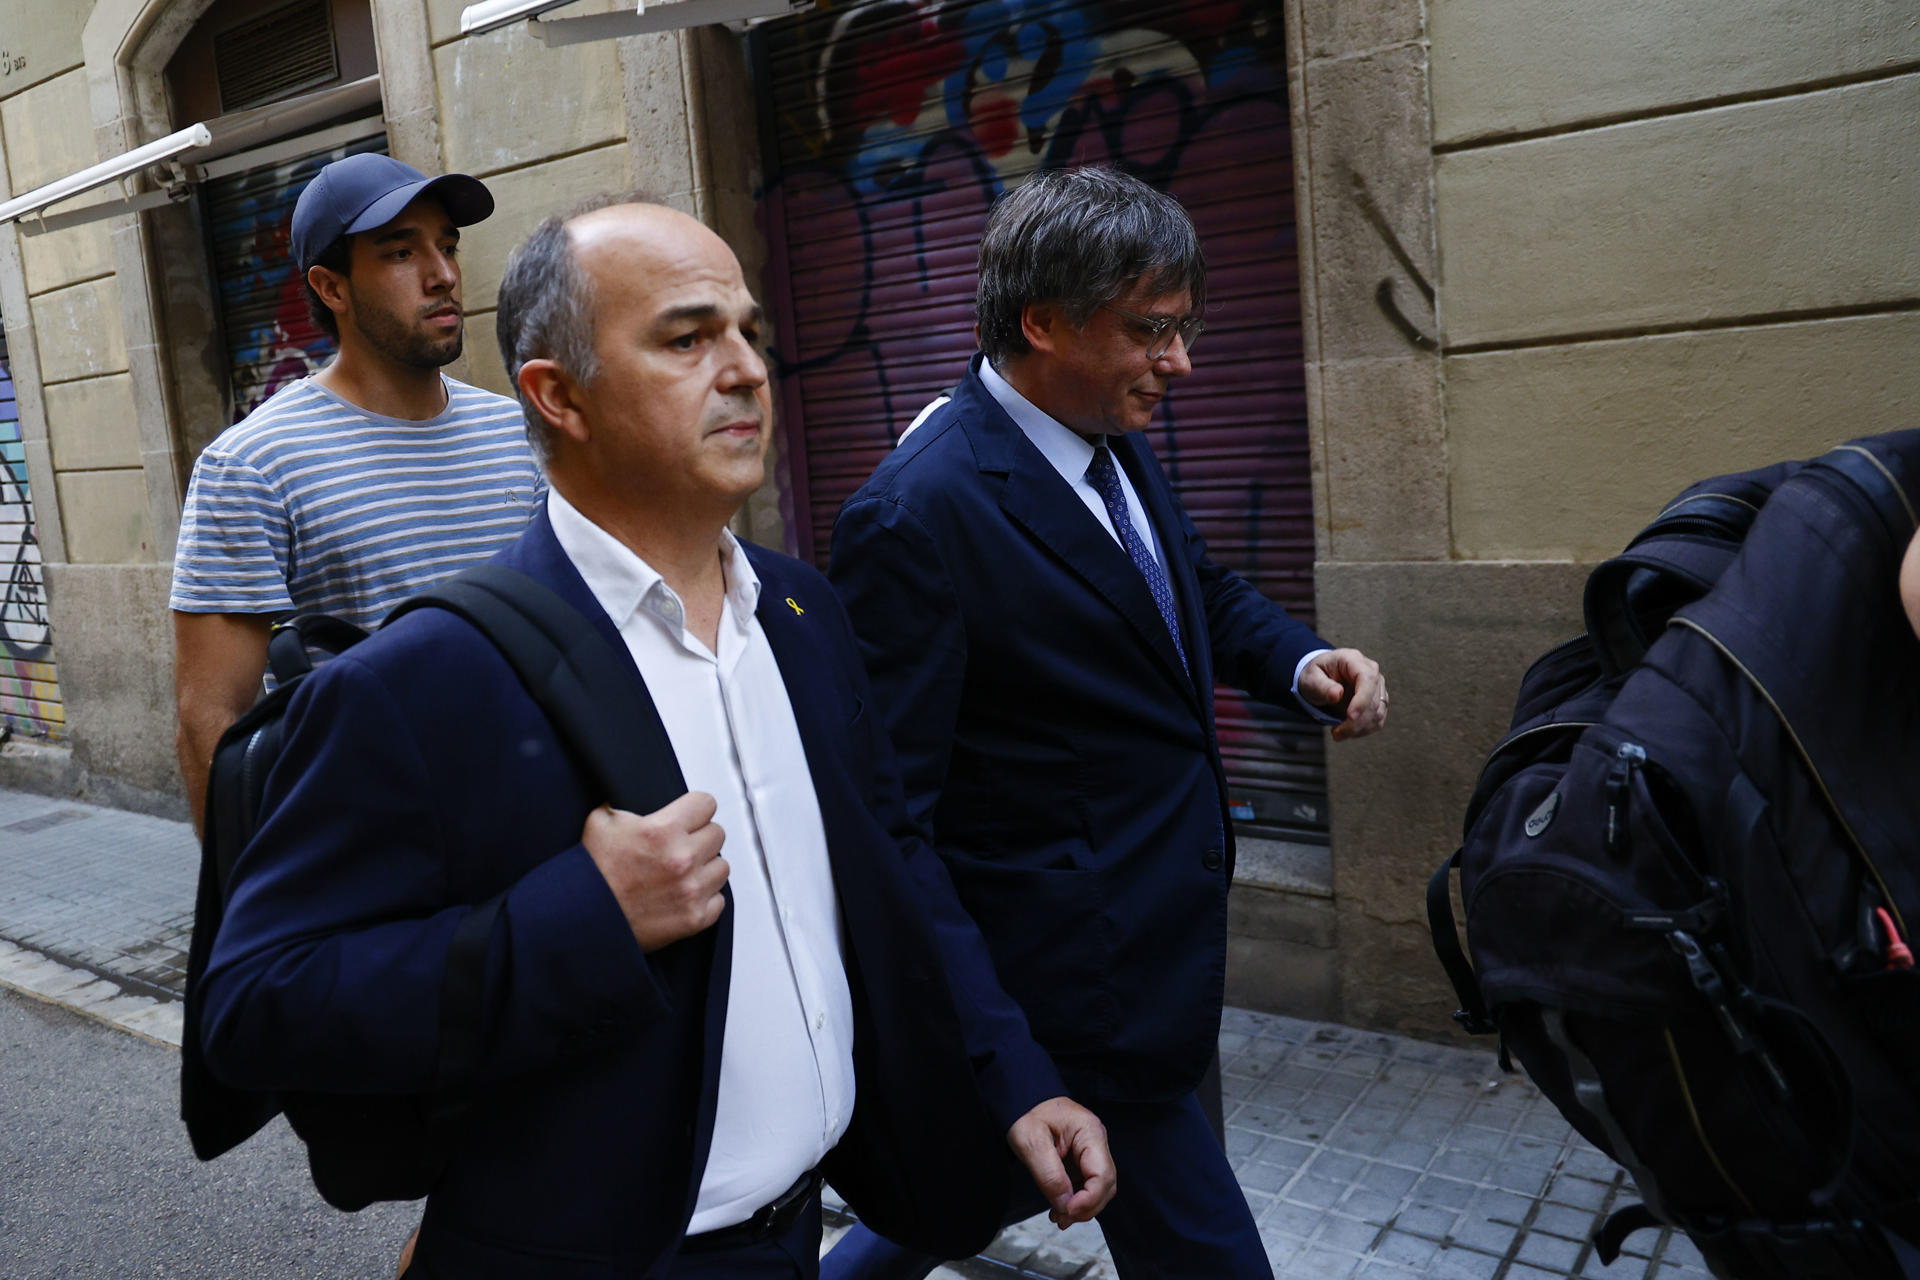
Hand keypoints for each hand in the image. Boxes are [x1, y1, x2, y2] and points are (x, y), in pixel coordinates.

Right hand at [582, 792, 727, 950]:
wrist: (581, 918)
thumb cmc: (591, 873)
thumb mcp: (601, 820)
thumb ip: (628, 802)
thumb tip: (638, 789)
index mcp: (662, 831)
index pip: (706, 804)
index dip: (695, 809)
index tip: (689, 816)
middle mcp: (682, 859)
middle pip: (717, 834)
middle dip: (700, 837)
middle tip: (681, 846)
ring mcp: (691, 890)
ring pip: (722, 867)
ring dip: (706, 867)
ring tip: (683, 872)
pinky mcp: (694, 918)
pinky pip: (718, 899)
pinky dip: (705, 897)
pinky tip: (685, 894)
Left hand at [1006, 1097, 1115, 1227]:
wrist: (1022, 1101)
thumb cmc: (1026, 1114)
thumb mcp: (1031, 1143)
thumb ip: (1049, 1176)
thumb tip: (1065, 1206)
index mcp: (1089, 1132)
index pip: (1102, 1174)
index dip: (1089, 1199)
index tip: (1067, 1211)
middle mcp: (1096, 1142)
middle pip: (1105, 1184)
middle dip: (1086, 1207)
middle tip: (1062, 1219)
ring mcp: (1091, 1151)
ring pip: (1098, 1188)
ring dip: (1081, 1207)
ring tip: (1059, 1218)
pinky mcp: (1082, 1160)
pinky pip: (1086, 1185)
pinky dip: (1076, 1200)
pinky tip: (1060, 1208)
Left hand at [1299, 648, 1388, 740]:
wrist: (1320, 678)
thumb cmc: (1316, 675)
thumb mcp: (1311, 678)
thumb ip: (1322, 686)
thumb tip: (1337, 694)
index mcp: (1353, 660)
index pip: (1368, 679)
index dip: (1362, 700)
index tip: (1351, 717)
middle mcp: (1370, 671)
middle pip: (1373, 700)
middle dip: (1356, 721)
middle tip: (1336, 733)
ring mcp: (1377, 686)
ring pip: (1378, 712)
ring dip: (1359, 728)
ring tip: (1338, 733)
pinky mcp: (1378, 701)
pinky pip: (1377, 719)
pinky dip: (1363, 730)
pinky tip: (1347, 731)